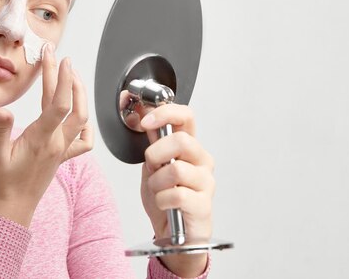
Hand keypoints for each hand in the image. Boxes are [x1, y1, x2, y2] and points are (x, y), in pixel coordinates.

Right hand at [0, 44, 92, 225]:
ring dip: (79, 95)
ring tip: (71, 75)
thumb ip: (0, 131)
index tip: (57, 59)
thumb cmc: (0, 184)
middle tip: (59, 57)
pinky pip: (83, 142)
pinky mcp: (62, 157)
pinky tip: (80, 115)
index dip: (60, 79)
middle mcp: (56, 143)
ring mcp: (62, 151)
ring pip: (81, 119)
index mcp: (41, 139)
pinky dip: (86, 125)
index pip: (58, 104)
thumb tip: (3, 109)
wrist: (11, 210)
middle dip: (67, 78)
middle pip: (71, 106)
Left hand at [140, 104, 214, 276]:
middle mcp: (202, 161)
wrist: (174, 234)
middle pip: (181, 141)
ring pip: (176, 169)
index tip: (146, 121)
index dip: (165, 113)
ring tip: (159, 191)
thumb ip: (152, 144)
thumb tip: (142, 118)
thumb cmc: (166, 199)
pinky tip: (165, 204)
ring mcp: (206, 182)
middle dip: (156, 153)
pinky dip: (162, 200)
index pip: (186, 116)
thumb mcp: (153, 167)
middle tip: (152, 167)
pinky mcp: (204, 204)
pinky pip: (176, 195)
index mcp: (190, 147)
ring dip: (157, 182)